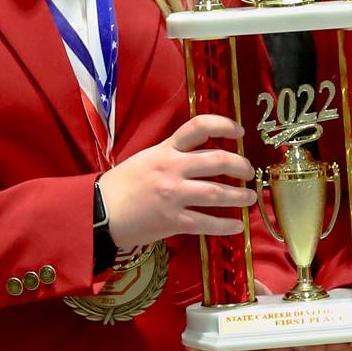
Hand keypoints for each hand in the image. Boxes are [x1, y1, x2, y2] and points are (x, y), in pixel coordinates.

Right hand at [97, 115, 254, 251]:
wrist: (100, 211)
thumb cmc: (123, 184)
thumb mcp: (147, 158)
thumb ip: (173, 154)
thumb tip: (203, 154)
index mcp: (166, 149)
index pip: (198, 126)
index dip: (224, 124)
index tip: (239, 130)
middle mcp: (173, 168)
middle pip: (217, 160)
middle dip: (241, 165)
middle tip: (249, 171)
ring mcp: (174, 195)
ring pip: (217, 193)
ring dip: (240, 196)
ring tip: (251, 198)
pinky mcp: (174, 220)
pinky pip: (206, 223)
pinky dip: (226, 225)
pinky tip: (238, 226)